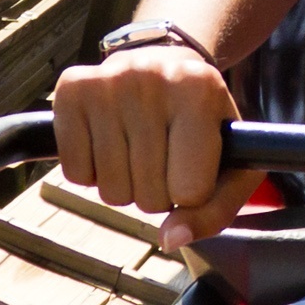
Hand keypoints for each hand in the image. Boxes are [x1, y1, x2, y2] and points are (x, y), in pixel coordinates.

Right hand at [52, 47, 260, 249]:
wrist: (169, 65)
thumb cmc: (205, 125)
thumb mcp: (233, 165)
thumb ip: (214, 212)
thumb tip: (170, 240)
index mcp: (200, 90)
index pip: (190, 192)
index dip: (192, 192)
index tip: (195, 163)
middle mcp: (152, 78)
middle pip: (147, 198)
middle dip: (158, 190)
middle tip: (165, 152)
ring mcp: (107, 81)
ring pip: (109, 193)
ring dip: (126, 184)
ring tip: (139, 145)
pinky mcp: (71, 90)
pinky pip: (75, 176)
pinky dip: (93, 172)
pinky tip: (111, 140)